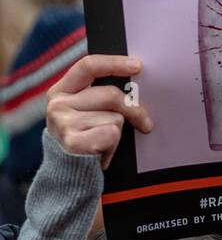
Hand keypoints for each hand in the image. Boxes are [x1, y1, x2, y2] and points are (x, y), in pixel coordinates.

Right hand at [46, 54, 152, 171]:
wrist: (70, 177)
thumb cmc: (86, 141)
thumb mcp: (87, 113)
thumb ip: (100, 96)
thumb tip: (136, 82)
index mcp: (61, 91)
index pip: (88, 66)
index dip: (114, 63)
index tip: (138, 65)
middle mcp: (57, 105)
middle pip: (110, 94)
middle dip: (133, 109)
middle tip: (145, 123)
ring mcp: (63, 123)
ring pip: (114, 117)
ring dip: (118, 133)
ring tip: (104, 143)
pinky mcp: (73, 142)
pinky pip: (111, 134)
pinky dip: (113, 146)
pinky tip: (101, 152)